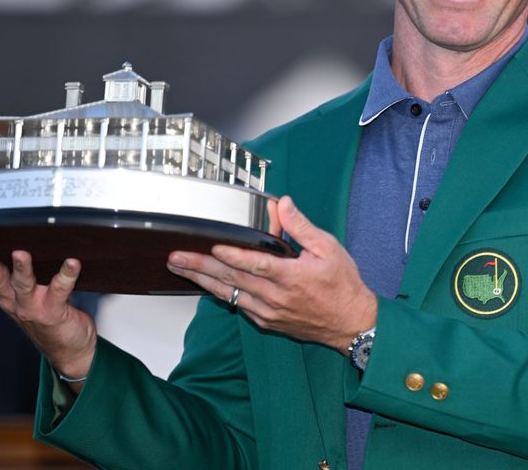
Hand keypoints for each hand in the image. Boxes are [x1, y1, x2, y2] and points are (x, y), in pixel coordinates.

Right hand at [0, 249, 97, 385]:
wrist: (70, 350)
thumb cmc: (46, 315)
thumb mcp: (22, 295)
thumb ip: (14, 273)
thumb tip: (10, 239)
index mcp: (2, 294)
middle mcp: (12, 301)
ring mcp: (31, 307)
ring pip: (23, 285)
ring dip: (22, 268)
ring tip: (21, 253)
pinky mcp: (53, 311)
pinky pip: (61, 289)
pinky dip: (67, 275)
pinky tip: (72, 262)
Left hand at [167, 195, 376, 353]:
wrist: (351, 324)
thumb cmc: (342, 285)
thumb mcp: (329, 248)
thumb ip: (302, 226)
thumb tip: (282, 204)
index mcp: (293, 276)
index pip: (257, 265)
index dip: (234, 256)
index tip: (213, 247)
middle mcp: (276, 297)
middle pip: (233, 279)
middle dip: (201, 266)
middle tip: (176, 257)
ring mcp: (269, 312)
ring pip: (230, 293)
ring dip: (202, 281)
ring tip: (180, 268)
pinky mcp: (267, 322)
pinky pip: (239, 305)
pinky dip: (220, 293)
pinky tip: (205, 284)